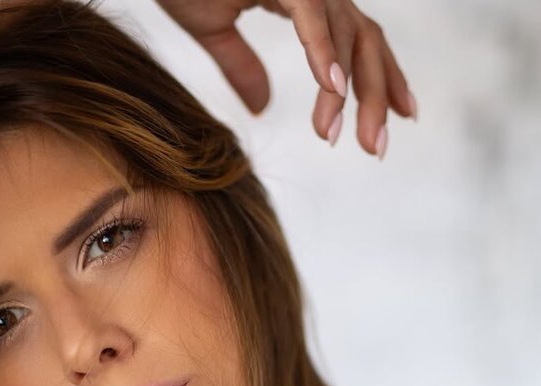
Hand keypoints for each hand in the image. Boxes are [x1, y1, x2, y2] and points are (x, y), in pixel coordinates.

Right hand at [152, 0, 416, 157]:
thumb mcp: (213, 30)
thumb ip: (241, 66)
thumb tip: (261, 107)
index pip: (356, 39)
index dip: (381, 79)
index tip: (396, 120)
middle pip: (364, 41)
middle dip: (378, 95)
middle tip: (375, 147)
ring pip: (344, 34)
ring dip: (348, 90)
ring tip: (338, 136)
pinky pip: (311, 14)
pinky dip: (323, 52)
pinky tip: (331, 89)